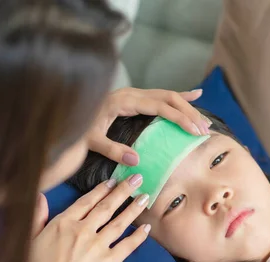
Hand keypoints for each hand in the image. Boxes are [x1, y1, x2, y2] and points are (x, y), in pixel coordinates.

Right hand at [24, 176, 149, 261]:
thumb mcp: (30, 240)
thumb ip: (37, 216)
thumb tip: (39, 195)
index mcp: (64, 223)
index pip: (86, 201)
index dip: (101, 189)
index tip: (112, 180)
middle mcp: (84, 230)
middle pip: (107, 206)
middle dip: (123, 190)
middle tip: (137, 178)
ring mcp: (99, 245)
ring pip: (120, 222)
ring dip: (134, 208)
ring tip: (145, 196)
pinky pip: (128, 245)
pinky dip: (139, 236)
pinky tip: (147, 227)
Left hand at [87, 88, 210, 165]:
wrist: (65, 108)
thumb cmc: (77, 126)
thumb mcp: (90, 140)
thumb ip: (112, 149)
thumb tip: (137, 159)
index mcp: (123, 100)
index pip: (160, 106)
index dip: (180, 117)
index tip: (195, 130)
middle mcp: (131, 93)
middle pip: (169, 98)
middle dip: (189, 113)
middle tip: (204, 130)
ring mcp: (134, 93)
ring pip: (168, 96)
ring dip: (188, 107)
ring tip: (204, 121)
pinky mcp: (135, 97)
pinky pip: (162, 95)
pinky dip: (180, 96)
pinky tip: (196, 95)